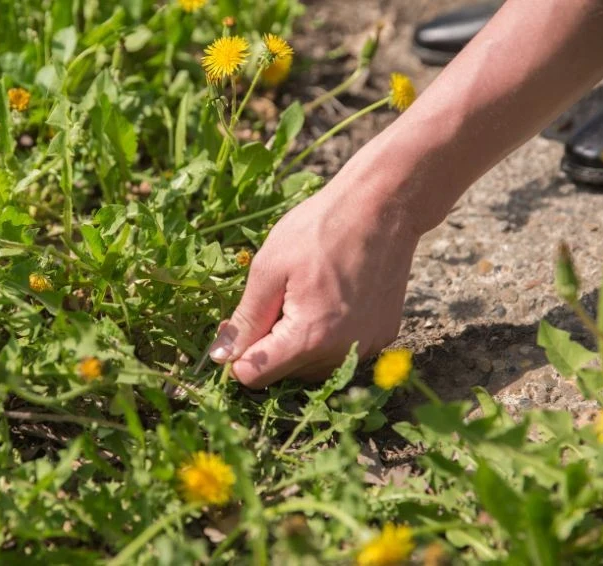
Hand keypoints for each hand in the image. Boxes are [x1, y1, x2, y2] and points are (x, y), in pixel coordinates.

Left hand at [209, 165, 419, 387]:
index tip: (238, 324)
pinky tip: (326, 300)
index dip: (238, 354)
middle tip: (274, 300)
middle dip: (269, 346)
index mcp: (309, 338)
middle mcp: (341, 353)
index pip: (254, 376)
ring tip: (302, 298)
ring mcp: (366, 347)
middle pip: (284, 375)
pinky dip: (325, 337)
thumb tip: (220, 357)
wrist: (382, 207)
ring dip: (297, 344)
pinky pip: (339, 352)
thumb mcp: (268, 269)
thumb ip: (245, 320)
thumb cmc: (320, 229)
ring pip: (312, 367)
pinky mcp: (382, 337)